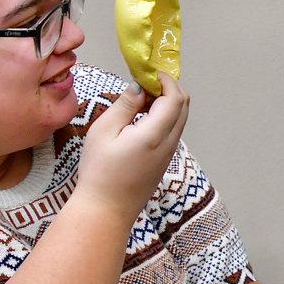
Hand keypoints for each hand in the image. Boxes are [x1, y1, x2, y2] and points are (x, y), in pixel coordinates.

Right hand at [75, 71, 189, 220]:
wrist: (106, 210)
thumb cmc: (100, 172)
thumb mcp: (103, 132)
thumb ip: (124, 106)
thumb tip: (139, 88)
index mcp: (155, 134)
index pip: (175, 98)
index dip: (167, 80)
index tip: (151, 73)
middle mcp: (168, 144)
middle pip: (184, 107)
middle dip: (171, 88)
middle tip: (148, 81)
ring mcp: (169, 154)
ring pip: (180, 119)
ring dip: (168, 103)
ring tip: (142, 98)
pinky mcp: (164, 162)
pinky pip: (172, 132)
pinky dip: (165, 117)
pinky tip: (142, 118)